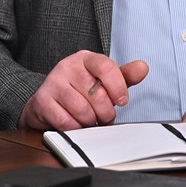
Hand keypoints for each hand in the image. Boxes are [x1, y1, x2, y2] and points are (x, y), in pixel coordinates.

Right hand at [17, 51, 148, 130]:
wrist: (46, 102)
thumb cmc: (79, 91)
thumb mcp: (103, 81)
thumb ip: (124, 76)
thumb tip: (143, 67)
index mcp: (85, 59)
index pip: (106, 67)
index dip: (118, 87)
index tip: (122, 101)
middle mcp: (67, 66)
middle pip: (98, 95)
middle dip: (104, 112)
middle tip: (101, 114)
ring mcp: (53, 82)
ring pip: (83, 111)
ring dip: (89, 122)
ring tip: (86, 118)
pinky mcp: (43, 100)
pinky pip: (67, 122)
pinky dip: (75, 128)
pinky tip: (73, 122)